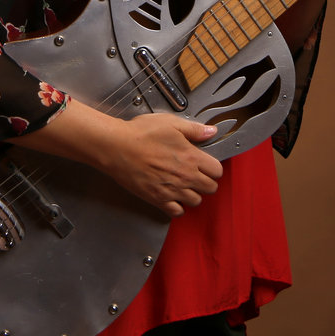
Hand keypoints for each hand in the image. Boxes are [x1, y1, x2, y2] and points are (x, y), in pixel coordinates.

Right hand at [8, 99, 222, 218]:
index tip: (206, 163)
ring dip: (193, 193)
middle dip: (206, 181)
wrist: (117, 148)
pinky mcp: (157, 199)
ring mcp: (172, 190)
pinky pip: (177, 212)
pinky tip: (172, 195)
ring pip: (196, 201)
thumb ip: (194, 130)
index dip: (213, 167)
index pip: (218, 171)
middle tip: (196, 174)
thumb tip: (211, 132)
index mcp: (191, 157)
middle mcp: (185, 177)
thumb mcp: (171, 123)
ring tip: (184, 184)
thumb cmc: (141, 133)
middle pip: (210, 188)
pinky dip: (177, 206)